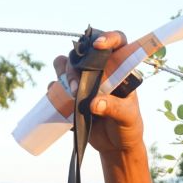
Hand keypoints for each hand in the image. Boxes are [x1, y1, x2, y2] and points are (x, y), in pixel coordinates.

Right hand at [53, 29, 144, 154]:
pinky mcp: (72, 94)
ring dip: (63, 72)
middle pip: (83, 53)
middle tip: (77, 87)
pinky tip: (59, 99)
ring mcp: (85, 81)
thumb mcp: (127, 117)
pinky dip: (54, 88)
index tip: (99, 45)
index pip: (118, 43)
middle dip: (75, 65)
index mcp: (120, 69)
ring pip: (67, 64)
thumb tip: (93, 103)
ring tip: (71, 93)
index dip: (109, 37)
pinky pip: (57, 84)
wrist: (116, 145)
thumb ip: (114, 109)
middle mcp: (101, 70)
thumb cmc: (128, 127)